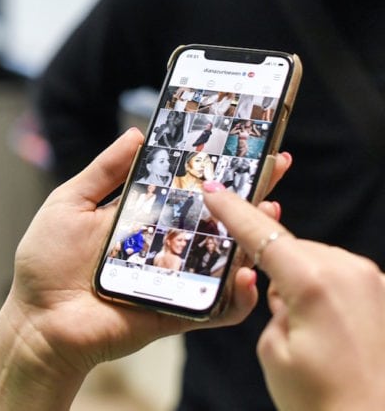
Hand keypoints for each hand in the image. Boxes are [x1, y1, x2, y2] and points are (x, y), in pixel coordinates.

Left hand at [0, 129, 288, 409]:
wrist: (37, 320)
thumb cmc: (46, 262)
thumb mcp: (70, 203)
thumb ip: (104, 172)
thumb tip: (136, 133)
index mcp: (141, 216)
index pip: (185, 185)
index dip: (212, 165)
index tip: (242, 141)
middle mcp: (163, 244)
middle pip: (215, 215)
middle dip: (248, 191)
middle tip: (276, 166)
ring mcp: (174, 278)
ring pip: (225, 257)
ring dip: (253, 236)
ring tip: (271, 210)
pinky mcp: (177, 311)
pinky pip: (218, 307)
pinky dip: (240, 295)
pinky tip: (251, 273)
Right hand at [204, 187, 384, 410]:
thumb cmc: (322, 400)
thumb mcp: (273, 350)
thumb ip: (272, 304)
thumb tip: (283, 289)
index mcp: (314, 283)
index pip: (262, 235)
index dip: (232, 211)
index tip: (212, 191)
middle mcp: (349, 272)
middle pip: (290, 247)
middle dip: (272, 266)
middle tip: (270, 308)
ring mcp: (372, 281)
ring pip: (315, 259)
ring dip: (299, 279)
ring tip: (305, 330)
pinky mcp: (383, 293)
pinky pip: (338, 275)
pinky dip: (322, 289)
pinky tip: (324, 327)